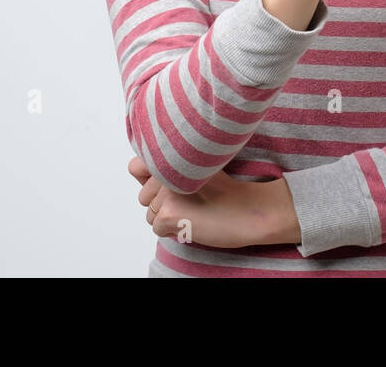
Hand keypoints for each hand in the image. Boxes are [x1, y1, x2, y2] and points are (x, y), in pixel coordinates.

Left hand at [128, 156, 296, 248]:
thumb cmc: (228, 191)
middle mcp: (166, 171)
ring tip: (194, 211)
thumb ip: (166, 167)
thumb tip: (135, 169)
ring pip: (151, 214)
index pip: (136, 167)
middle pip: (144, 196)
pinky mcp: (168, 213)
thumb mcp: (197, 168)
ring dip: (169, 217)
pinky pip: (157, 228)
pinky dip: (174, 231)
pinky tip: (194, 222)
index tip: (174, 186)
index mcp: (173, 155)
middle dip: (163, 203)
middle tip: (192, 201)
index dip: (152, 180)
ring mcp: (165, 192)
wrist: (250, 210)